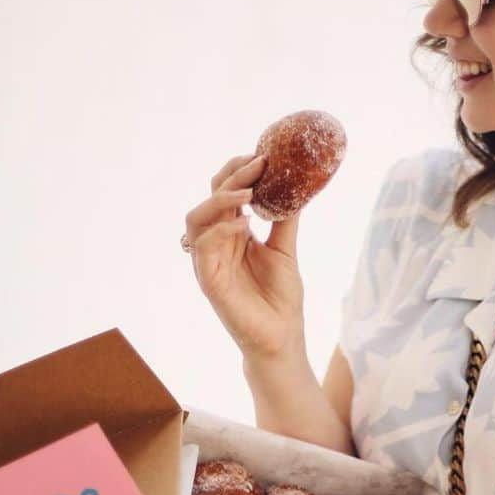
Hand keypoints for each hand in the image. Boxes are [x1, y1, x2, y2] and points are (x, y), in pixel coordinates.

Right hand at [182, 152, 305, 359]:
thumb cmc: (281, 299)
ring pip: (196, 218)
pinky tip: (244, 223)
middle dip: (231, 175)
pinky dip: (220, 229)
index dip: (238, 171)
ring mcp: (209, 261)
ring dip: (220, 199)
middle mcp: (217, 243)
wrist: (281, 339)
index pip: (225, 192)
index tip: (262, 155)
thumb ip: (285, 219)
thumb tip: (298, 185)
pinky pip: (202, 248)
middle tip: (259, 163)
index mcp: (233, 233)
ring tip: (249, 189)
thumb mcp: (285, 250)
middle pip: (210, 198)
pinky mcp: (208, 280)